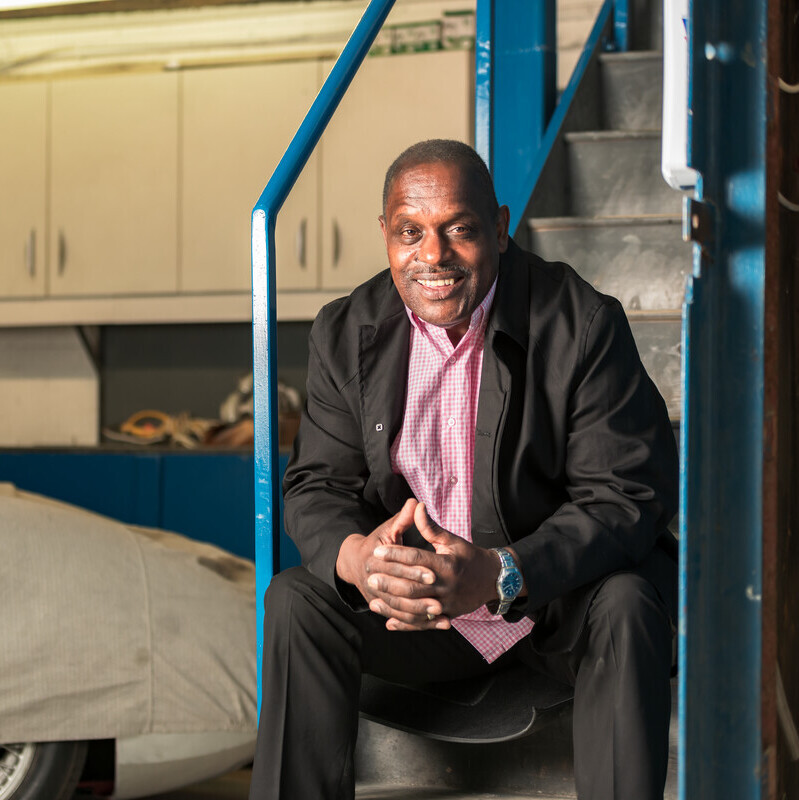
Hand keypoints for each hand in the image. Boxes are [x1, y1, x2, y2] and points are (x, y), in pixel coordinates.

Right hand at [335, 499, 437, 618]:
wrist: (354, 562)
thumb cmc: (377, 543)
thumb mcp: (388, 530)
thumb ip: (403, 519)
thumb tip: (416, 503)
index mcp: (374, 557)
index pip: (397, 565)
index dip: (414, 570)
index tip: (433, 573)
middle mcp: (371, 578)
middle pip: (398, 589)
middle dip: (418, 595)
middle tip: (439, 600)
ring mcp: (374, 594)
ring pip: (398, 607)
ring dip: (418, 613)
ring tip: (440, 612)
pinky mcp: (380, 605)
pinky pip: (399, 617)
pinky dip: (416, 622)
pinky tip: (436, 622)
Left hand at [367, 503, 501, 631]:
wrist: (494, 580)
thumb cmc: (469, 556)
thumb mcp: (452, 540)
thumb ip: (431, 527)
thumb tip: (416, 506)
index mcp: (447, 564)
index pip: (417, 559)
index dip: (396, 555)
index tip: (377, 551)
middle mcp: (447, 586)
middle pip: (413, 586)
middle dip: (390, 583)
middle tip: (369, 577)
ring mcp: (447, 604)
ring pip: (416, 608)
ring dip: (393, 606)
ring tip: (373, 601)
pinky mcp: (447, 617)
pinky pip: (424, 624)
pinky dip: (406, 624)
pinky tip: (388, 622)